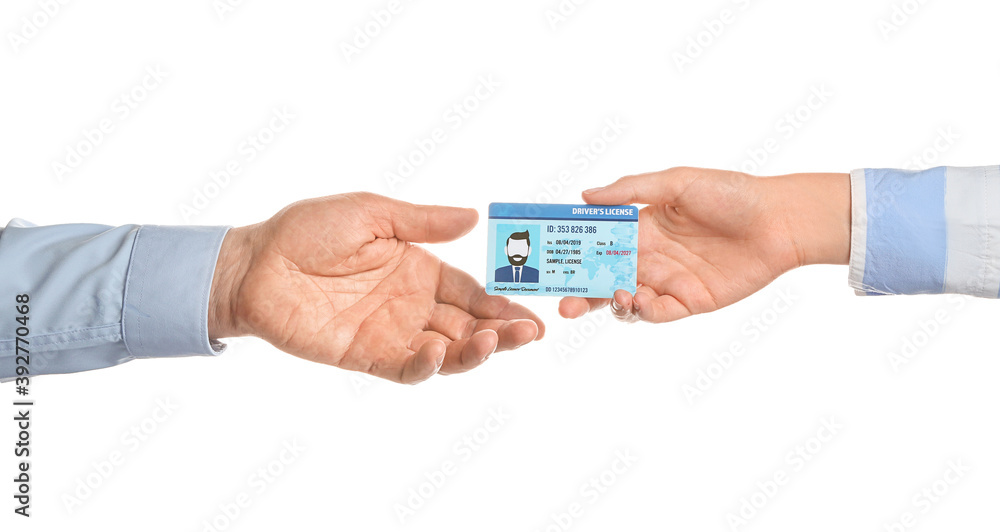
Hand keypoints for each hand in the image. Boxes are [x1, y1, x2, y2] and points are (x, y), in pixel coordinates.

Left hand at [207, 192, 544, 383]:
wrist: (255, 264)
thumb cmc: (306, 231)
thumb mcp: (372, 213)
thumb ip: (423, 222)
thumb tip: (474, 218)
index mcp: (419, 270)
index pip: (471, 290)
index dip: (500, 299)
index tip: (529, 306)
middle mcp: (412, 305)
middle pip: (469, 325)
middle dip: (502, 330)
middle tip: (530, 332)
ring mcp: (392, 333)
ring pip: (448, 352)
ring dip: (476, 351)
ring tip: (495, 342)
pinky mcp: (367, 356)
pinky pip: (406, 368)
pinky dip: (428, 366)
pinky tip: (440, 351)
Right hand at [559, 167, 849, 322]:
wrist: (778, 220)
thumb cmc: (731, 193)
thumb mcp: (677, 181)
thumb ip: (631, 190)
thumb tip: (585, 195)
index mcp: (641, 226)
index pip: (597, 242)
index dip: (573, 251)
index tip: (549, 258)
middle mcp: (649, 256)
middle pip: (603, 278)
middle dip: (579, 291)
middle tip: (562, 302)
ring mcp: (667, 281)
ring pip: (623, 300)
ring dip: (608, 304)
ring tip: (610, 297)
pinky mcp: (688, 301)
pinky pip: (655, 313)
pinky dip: (639, 312)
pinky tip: (635, 301)